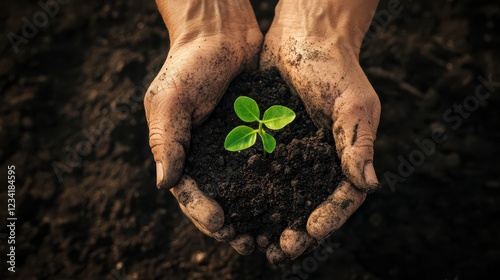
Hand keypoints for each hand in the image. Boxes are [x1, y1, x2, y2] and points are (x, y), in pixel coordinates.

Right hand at [144, 0, 261, 253]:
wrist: (221, 35)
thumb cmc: (188, 65)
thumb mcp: (169, 101)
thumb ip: (167, 142)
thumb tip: (164, 185)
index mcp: (181, 153)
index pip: (189, 194)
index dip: (202, 213)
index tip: (221, 226)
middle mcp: (207, 157)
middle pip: (218, 200)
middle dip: (231, 225)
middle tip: (248, 244)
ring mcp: (232, 149)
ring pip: (243, 191)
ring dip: (253, 215)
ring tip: (268, 236)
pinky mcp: (256, 138)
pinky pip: (264, 167)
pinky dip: (273, 187)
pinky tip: (287, 202)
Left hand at [259, 0, 380, 262]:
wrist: (303, 38)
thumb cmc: (335, 68)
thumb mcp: (353, 105)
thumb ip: (358, 144)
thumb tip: (368, 185)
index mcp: (344, 158)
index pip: (340, 199)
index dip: (326, 220)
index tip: (308, 234)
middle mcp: (317, 162)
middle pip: (308, 207)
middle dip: (295, 232)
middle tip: (278, 250)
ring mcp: (291, 155)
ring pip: (281, 197)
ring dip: (269, 221)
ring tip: (254, 240)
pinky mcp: (267, 143)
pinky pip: (258, 174)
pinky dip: (250, 195)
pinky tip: (235, 209)